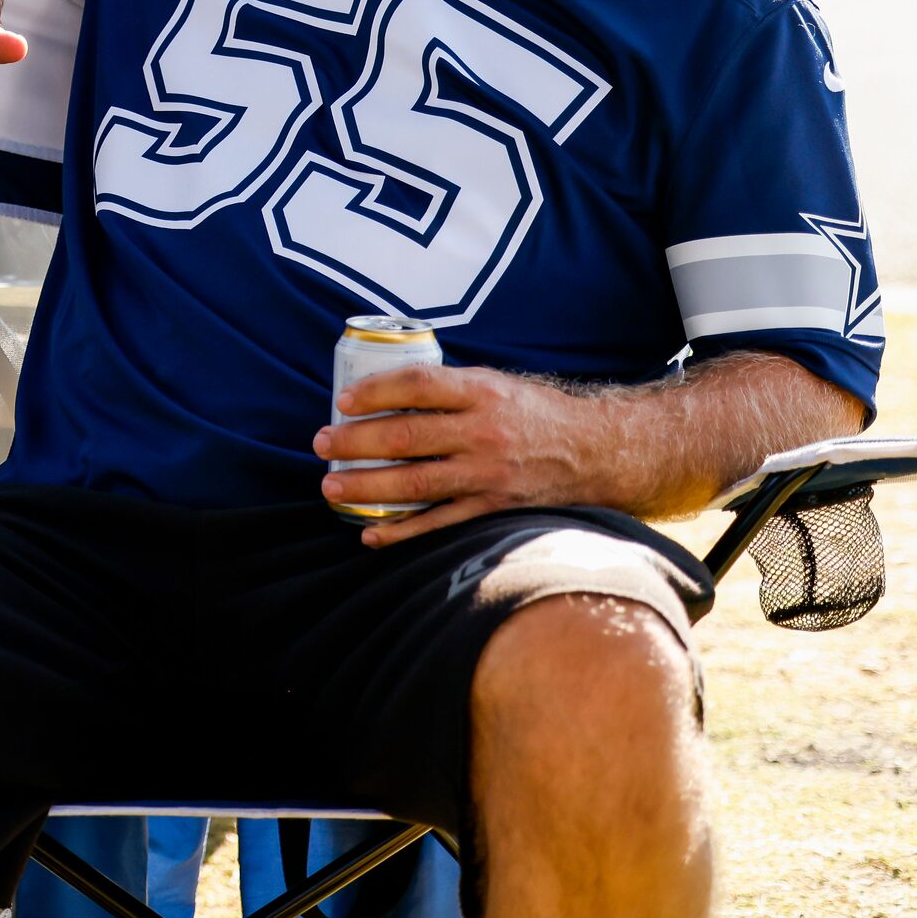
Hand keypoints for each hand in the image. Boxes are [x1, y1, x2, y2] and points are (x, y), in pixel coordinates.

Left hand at [312, 363, 620, 545]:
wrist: (595, 451)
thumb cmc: (532, 413)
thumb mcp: (494, 384)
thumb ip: (445, 389)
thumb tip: (379, 392)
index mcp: (482, 392)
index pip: (418, 384)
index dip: (374, 391)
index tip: (343, 401)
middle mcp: (484, 433)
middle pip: (406, 436)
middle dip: (355, 442)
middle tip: (321, 444)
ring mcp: (489, 475)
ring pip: (416, 484)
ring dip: (367, 487)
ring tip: (331, 488)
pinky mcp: (494, 510)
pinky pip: (439, 524)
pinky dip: (402, 531)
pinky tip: (371, 533)